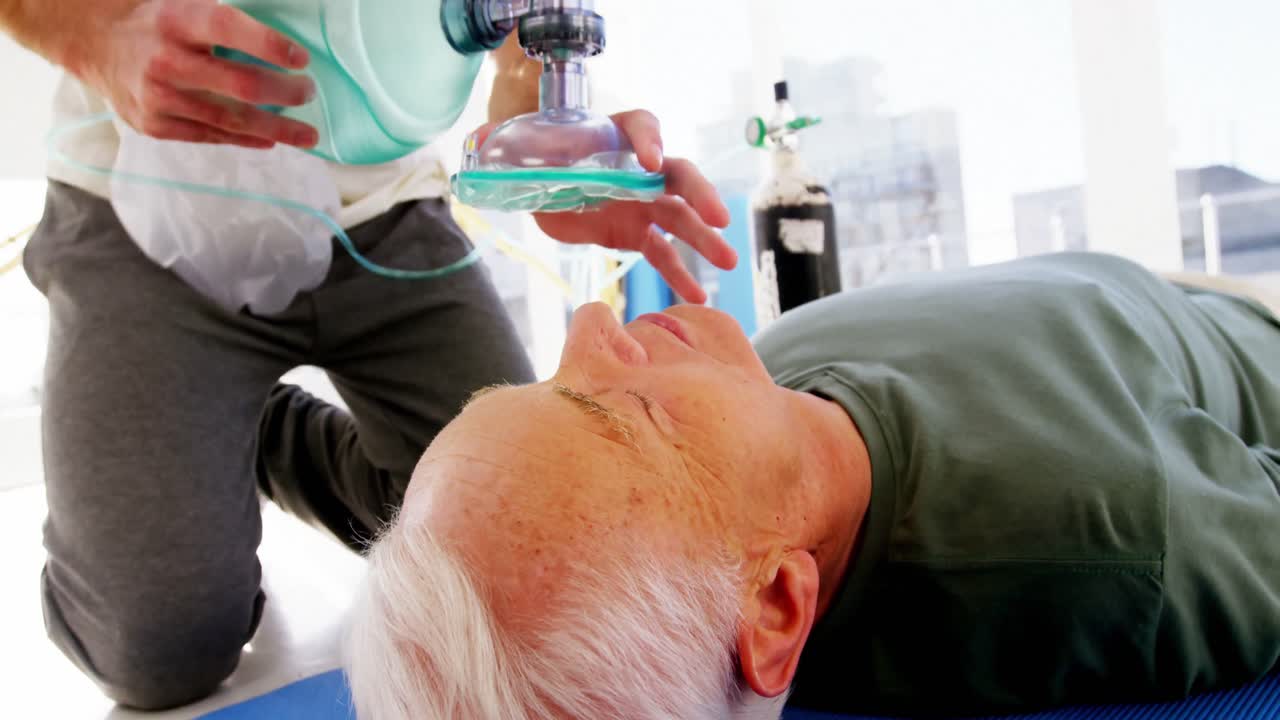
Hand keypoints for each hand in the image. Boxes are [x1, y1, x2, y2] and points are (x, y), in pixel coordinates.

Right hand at [77, 0, 318, 148]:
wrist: (95, 42)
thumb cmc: (156, 19)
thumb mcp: (184, 1)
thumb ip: (225, 18)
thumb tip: (282, 33)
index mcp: (176, 19)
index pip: (228, 29)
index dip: (269, 45)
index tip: (302, 59)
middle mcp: (166, 60)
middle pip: (240, 85)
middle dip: (285, 93)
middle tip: (309, 92)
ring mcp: (159, 98)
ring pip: (231, 121)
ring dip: (277, 128)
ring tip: (308, 133)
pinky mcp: (155, 126)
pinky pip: (211, 136)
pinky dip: (246, 139)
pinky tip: (271, 139)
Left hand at [470, 110, 736, 303]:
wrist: (539, 178)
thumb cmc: (537, 152)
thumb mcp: (523, 145)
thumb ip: (503, 141)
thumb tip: (474, 141)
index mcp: (616, 133)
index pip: (642, 127)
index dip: (648, 142)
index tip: (650, 162)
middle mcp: (639, 165)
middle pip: (678, 175)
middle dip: (699, 195)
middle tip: (718, 218)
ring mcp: (642, 200)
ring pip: (679, 219)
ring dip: (704, 240)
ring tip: (728, 261)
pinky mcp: (636, 232)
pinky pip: (663, 255)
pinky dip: (680, 275)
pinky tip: (697, 298)